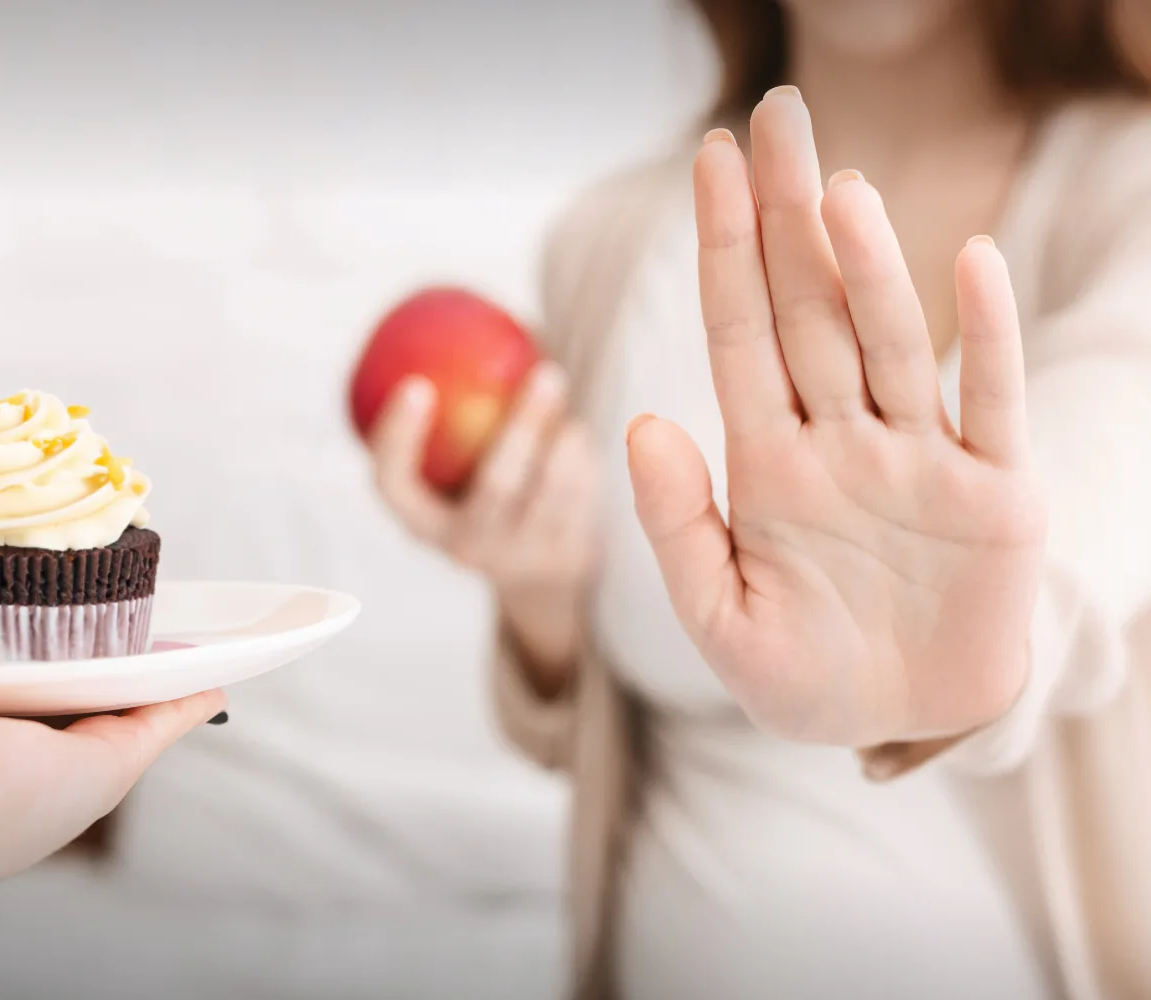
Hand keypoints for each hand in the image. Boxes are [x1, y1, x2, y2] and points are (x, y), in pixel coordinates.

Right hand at [370, 363, 600, 691]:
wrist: (539, 574)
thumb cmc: (489, 489)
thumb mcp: (458, 464)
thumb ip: (455, 406)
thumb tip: (469, 314)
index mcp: (422, 522)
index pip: (393, 484)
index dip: (397, 439)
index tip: (416, 383)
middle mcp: (466, 547)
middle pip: (497, 485)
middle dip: (525, 427)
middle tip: (548, 372)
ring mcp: (520, 557)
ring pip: (553, 492)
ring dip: (570, 438)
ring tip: (571, 398)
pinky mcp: (564, 557)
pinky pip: (584, 499)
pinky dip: (588, 457)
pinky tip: (583, 430)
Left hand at [626, 87, 1046, 746]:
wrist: (898, 728)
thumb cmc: (802, 676)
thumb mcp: (720, 618)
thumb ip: (678, 525)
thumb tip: (640, 424)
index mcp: (769, 462)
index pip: (740, 334)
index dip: (724, 249)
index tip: (710, 163)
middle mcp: (840, 441)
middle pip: (810, 309)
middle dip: (787, 218)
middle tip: (774, 119)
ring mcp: (918, 459)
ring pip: (890, 342)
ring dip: (868, 267)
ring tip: (838, 188)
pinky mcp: (993, 493)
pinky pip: (990, 402)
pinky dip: (987, 337)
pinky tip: (970, 262)